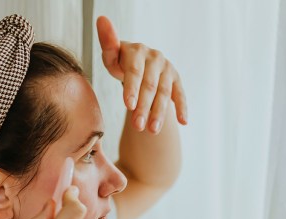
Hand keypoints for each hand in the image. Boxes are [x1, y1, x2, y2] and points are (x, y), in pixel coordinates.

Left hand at [96, 15, 187, 133]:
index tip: (128, 106)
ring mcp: (168, 69)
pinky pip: (181, 95)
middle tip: (138, 127)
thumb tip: (102, 19)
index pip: (135, 72)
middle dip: (144, 108)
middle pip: (150, 86)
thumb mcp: (112, 57)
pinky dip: (182, 108)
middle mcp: (156, 58)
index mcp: (138, 51)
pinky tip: (183, 122)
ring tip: (152, 131)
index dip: (131, 89)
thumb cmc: (121, 63)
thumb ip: (107, 44)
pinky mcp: (177, 79)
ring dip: (159, 113)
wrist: (139, 65)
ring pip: (164, 94)